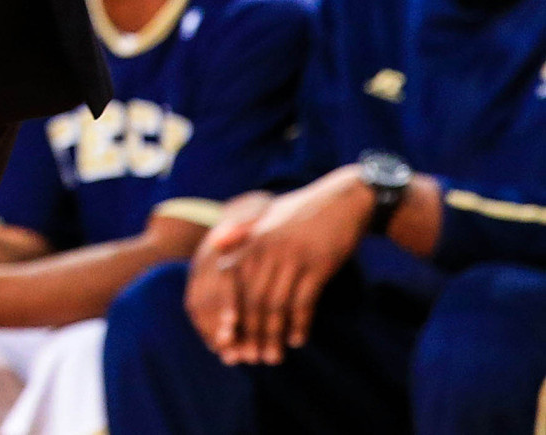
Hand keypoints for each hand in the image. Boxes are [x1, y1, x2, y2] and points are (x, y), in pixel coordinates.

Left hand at [193, 173, 370, 364]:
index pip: (228, 282)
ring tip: (272, 357)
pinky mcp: (317, 265)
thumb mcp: (266, 217)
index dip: (226, 312)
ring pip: (276, 305)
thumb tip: (214, 249)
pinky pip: (304, 302)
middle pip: (251, 299)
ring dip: (272, 335)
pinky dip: (299, 324)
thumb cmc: (301, 212)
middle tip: (249, 357)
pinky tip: (297, 340)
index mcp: (249, 239)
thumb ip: (240, 235)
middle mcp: (265, 248)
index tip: (225, 337)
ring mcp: (291, 256)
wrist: (343, 199)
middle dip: (249, 332)